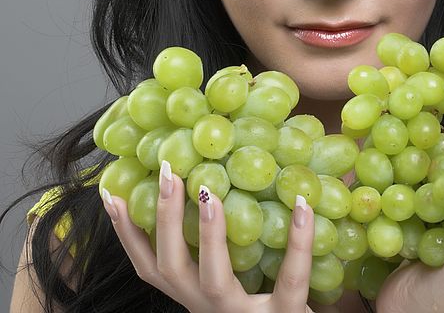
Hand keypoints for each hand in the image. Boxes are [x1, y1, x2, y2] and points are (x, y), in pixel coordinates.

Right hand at [100, 162, 315, 312]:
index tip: (111, 194)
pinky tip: (302, 206)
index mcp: (194, 295)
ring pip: (215, 279)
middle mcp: (207, 306)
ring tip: (208, 192)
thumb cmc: (265, 304)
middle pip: (171, 268)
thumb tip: (212, 184)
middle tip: (166, 173)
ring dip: (208, 234)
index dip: (127, 233)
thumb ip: (220, 247)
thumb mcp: (232, 280)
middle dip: (162, 220)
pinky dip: (299, 243)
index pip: (149, 266)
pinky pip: (291, 280)